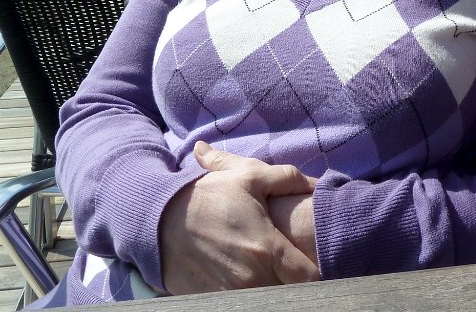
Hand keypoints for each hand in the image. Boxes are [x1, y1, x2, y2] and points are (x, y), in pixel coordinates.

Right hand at [158, 141, 318, 294]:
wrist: (158, 219)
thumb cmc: (208, 196)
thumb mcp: (248, 177)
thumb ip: (286, 178)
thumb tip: (314, 183)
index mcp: (267, 249)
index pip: (310, 277)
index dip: (317, 269)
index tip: (314, 260)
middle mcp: (252, 279)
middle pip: (290, 293)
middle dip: (293, 281)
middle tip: (291, 265)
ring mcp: (231, 295)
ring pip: (267, 300)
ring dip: (271, 287)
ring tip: (268, 270)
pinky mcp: (211, 301)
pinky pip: (241, 303)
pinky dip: (247, 294)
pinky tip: (245, 276)